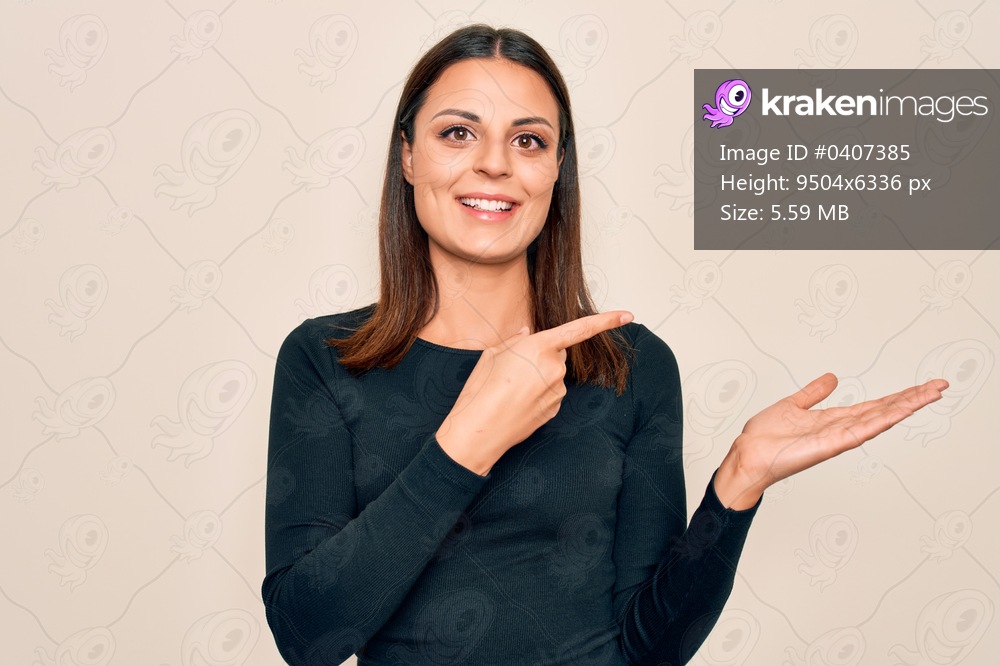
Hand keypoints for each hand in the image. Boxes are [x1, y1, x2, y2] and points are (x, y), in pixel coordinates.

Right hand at [436, 310, 633, 474]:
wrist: (479, 430)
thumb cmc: (480, 389)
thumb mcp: (492, 354)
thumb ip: (514, 340)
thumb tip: (526, 333)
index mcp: (538, 346)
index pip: (579, 329)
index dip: (606, 321)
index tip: (628, 315)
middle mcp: (554, 367)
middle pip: (556, 353)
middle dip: (541, 356)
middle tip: (512, 369)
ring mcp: (558, 390)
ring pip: (553, 374)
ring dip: (538, 377)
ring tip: (509, 389)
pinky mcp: (556, 408)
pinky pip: (551, 393)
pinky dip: (538, 394)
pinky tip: (517, 402)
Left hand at [714, 373, 948, 509]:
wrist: (748, 454)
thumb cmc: (765, 437)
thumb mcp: (793, 405)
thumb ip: (814, 393)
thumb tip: (832, 378)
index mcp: (834, 419)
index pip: (873, 405)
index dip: (897, 396)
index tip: (921, 386)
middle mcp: (841, 429)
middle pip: (884, 411)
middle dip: (912, 399)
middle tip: (940, 386)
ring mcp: (839, 438)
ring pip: (879, 419)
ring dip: (905, 406)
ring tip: (931, 393)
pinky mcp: (831, 445)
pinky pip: (861, 431)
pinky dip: (881, 420)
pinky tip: (900, 411)